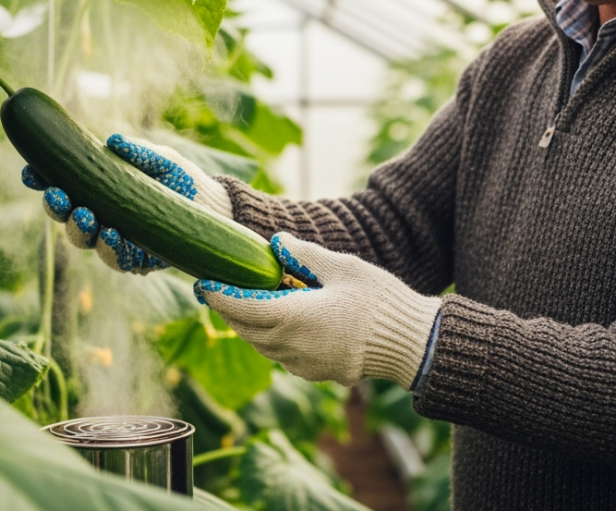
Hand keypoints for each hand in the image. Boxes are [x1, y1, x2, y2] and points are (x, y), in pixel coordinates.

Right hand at [20, 134, 232, 273]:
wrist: (215, 207)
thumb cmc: (182, 178)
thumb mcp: (161, 160)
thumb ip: (138, 152)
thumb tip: (114, 141)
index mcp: (98, 189)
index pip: (63, 185)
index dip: (43, 180)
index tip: (31, 172)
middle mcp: (101, 216)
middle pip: (66, 217)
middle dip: (57, 207)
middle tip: (58, 196)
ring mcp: (117, 240)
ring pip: (86, 240)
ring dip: (80, 229)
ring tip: (85, 215)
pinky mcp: (138, 260)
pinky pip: (118, 259)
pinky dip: (111, 249)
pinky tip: (112, 235)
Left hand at [194, 233, 440, 388]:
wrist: (413, 344)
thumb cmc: (381, 301)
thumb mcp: (343, 267)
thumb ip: (304, 255)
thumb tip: (275, 242)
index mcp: (293, 318)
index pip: (240, 308)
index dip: (218, 296)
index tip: (203, 283)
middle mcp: (291, 347)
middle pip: (246, 329)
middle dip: (229, 309)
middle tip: (218, 288)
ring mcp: (303, 364)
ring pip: (262, 345)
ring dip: (249, 325)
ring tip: (246, 302)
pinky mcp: (316, 373)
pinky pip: (281, 355)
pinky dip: (271, 338)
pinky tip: (280, 320)